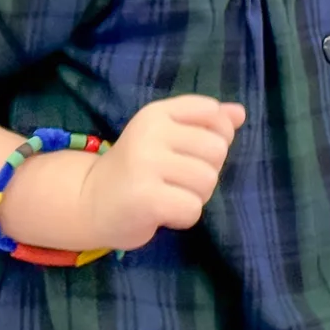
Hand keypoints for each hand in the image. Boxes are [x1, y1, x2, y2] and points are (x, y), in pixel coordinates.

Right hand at [80, 94, 245, 251]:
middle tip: (177, 179)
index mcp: (157, 112)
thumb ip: (205, 122)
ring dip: (196, 195)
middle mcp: (150, 133)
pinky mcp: (145, 198)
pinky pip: (192, 209)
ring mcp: (145, 165)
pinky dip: (183, 216)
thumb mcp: (167, 136)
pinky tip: (163, 212)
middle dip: (207, 171)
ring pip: (208, 181)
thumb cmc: (138, 167)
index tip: (192, 151)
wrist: (89, 202)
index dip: (218, 136)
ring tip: (170, 195)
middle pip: (217, 150)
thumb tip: (240, 113)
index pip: (212, 112)